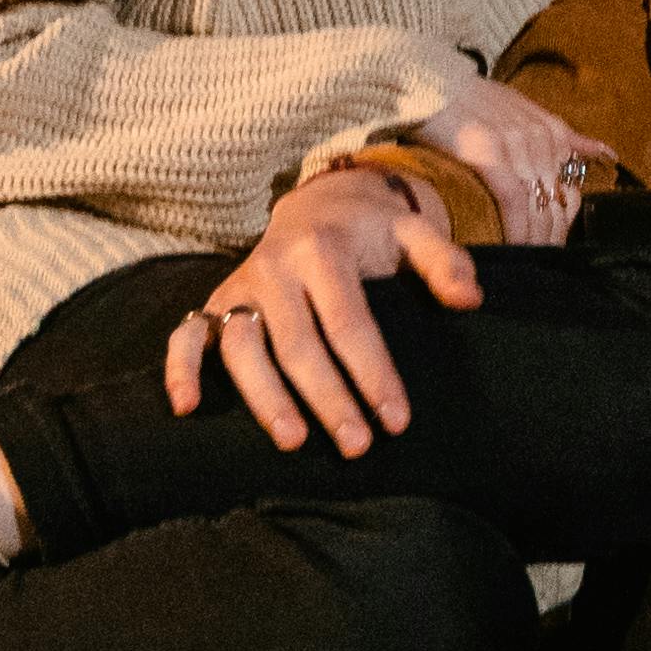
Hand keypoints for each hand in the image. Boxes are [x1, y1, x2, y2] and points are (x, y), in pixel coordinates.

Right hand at [161, 166, 482, 454]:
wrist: (321, 204)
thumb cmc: (373, 232)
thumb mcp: (414, 233)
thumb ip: (445, 262)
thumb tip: (470, 300)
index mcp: (324, 250)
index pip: (349, 321)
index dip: (373, 372)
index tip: (397, 419)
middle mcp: (275, 267)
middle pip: (298, 343)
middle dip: (327, 398)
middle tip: (357, 446)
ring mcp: (241, 287)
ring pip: (242, 347)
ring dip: (263, 396)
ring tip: (293, 441)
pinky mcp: (216, 301)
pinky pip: (187, 335)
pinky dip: (180, 369)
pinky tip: (188, 409)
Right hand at [405, 76, 614, 245]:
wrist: (433, 80)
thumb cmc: (475, 99)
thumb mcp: (526, 110)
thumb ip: (565, 136)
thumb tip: (606, 152)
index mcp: (553, 130)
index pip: (569, 187)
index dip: (563, 222)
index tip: (555, 245)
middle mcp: (542, 137)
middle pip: (555, 200)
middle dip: (551, 235)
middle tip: (543, 262)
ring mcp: (518, 144)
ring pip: (537, 203)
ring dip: (536, 237)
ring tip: (530, 261)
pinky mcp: (490, 152)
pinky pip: (513, 198)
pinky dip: (516, 225)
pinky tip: (514, 245)